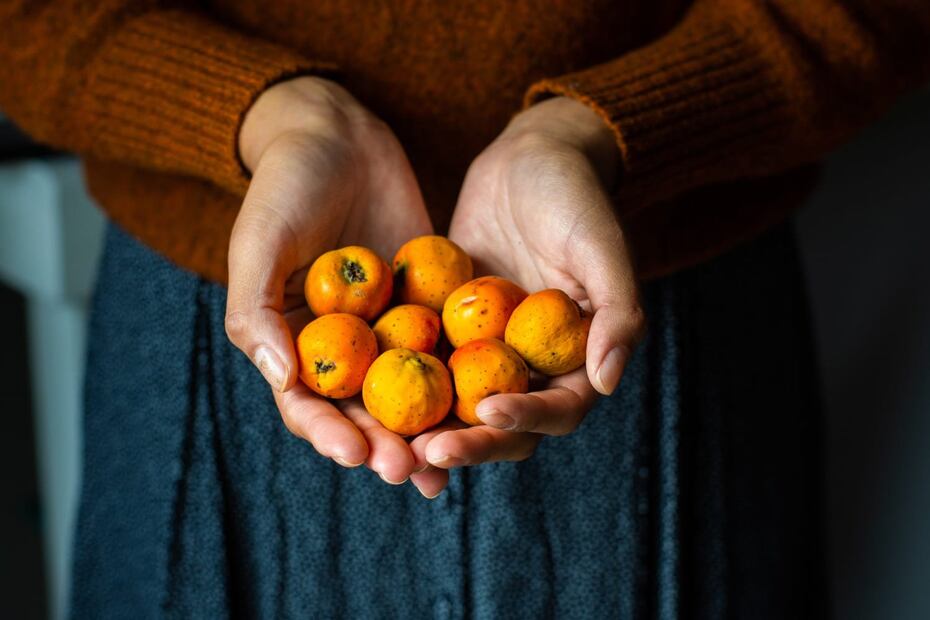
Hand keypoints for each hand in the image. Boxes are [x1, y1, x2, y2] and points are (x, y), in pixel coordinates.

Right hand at [225, 77, 431, 482]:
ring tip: (443, 462)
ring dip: (423, 430)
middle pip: (360, 411)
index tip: (353, 453)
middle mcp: (341, 346)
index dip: (327, 433)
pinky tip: (482, 408)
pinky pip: (445, 349)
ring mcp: (387, 329)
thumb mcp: (259, 242)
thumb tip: (280, 378)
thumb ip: (256, 310)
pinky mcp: (428, 306)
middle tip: (406, 470)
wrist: (337, 133)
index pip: (306, 404)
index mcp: (291, 342)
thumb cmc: (284, 185)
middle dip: (381, 445)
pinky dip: (460, 382)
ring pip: (407, 393)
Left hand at [409, 97, 645, 497]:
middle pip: (502, 423)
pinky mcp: (448, 328)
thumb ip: (618, 312)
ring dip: (427, 429)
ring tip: (389, 442)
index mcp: (577, 360)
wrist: (530, 156)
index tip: (489, 411)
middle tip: (424, 453)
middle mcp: (531, 365)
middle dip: (468, 443)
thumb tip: (607, 382)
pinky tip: (362, 392)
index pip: (557, 410)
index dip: (526, 420)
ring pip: (457, 405)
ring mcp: (487, 350)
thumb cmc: (575, 197)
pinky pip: (424, 362)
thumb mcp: (601, 247)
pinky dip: (400, 380)